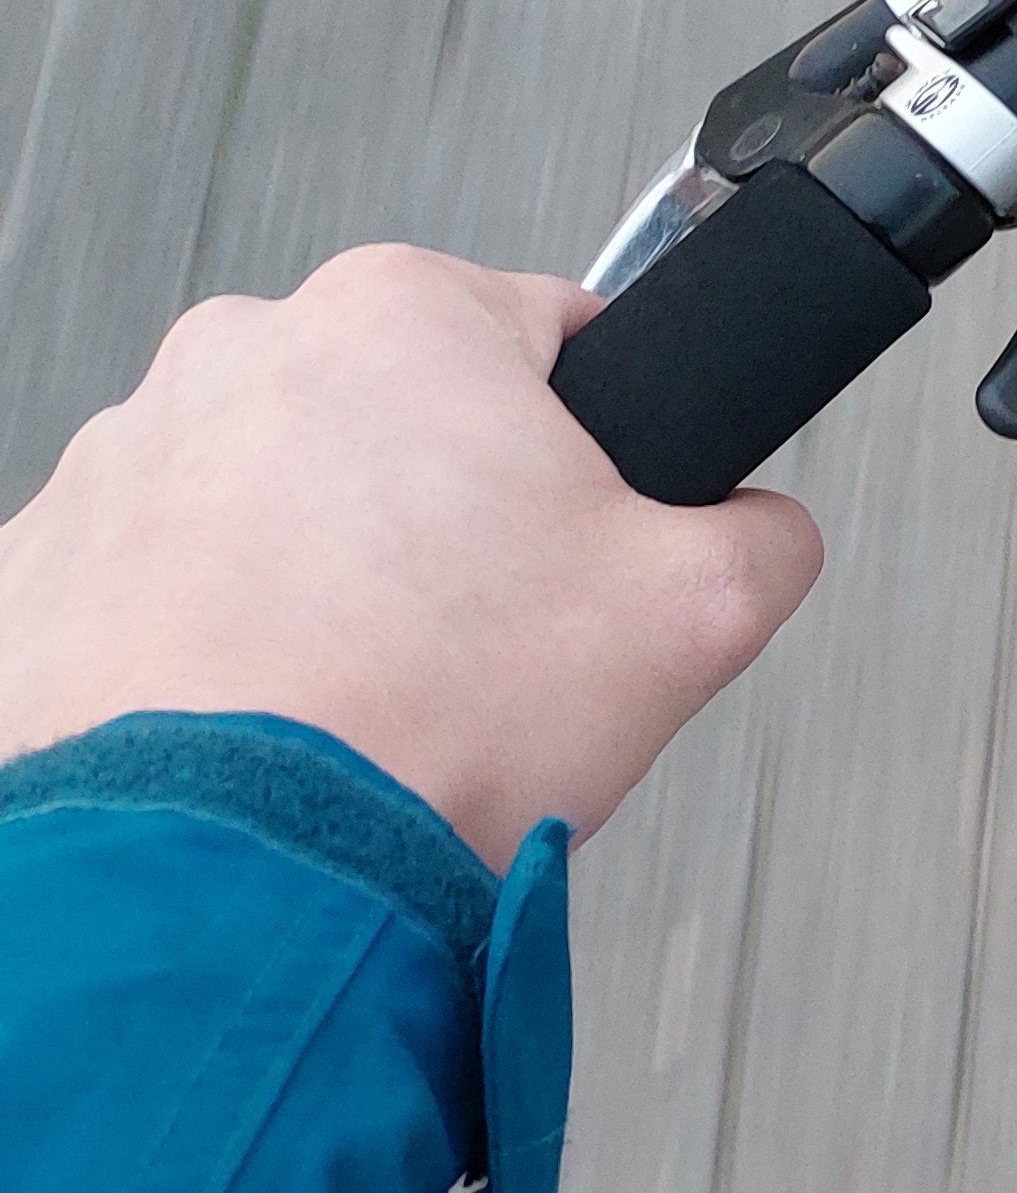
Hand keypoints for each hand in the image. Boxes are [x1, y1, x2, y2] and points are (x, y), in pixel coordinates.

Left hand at [0, 245, 821, 866]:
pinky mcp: (38, 575)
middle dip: (449, 514)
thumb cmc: (427, 724)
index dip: (595, 451)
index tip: (582, 539)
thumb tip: (760, 527)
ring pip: (273, 503)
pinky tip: (273, 717)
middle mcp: (239, 356)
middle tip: (489, 635)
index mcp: (403, 317)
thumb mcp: (703, 611)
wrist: (240, 876)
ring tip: (376, 691)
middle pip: (403, 420)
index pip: (553, 334)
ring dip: (324, 576)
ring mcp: (118, 463)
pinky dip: (215, 645)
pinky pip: (162, 589)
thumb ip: (769, 532)